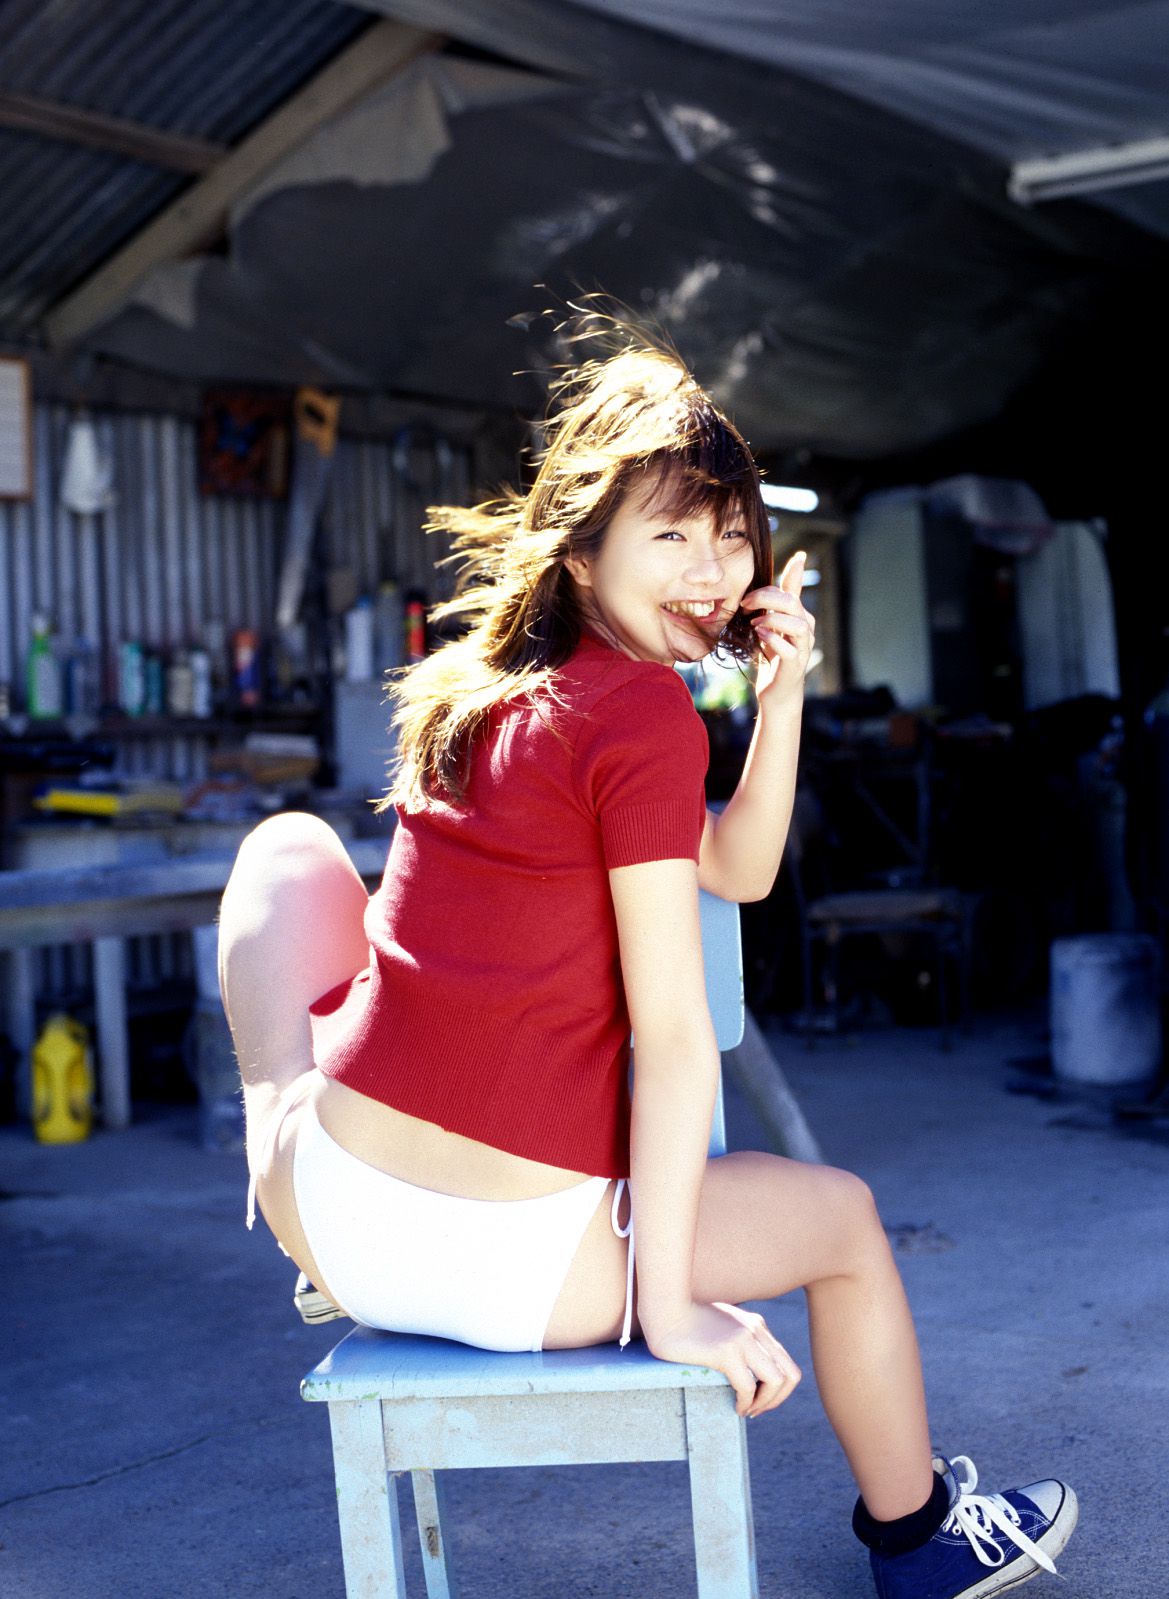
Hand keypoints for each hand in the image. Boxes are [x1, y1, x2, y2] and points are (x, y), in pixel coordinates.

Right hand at [643, 1300, 801, 1417]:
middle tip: (757, 1410)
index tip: (759, 1400)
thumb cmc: (686, 1321)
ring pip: (776, 1382)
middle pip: (790, 1375)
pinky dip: (745, 1403)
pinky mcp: (726, 1351)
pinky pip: (748, 1386)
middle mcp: (755, 1330)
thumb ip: (738, 1338)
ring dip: (765, 1404)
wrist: (664, 1311)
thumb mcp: (722, 1325)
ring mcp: (742, 1339)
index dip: (779, 1389)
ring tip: (747, 1411)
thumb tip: (745, 1366)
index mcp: (756, 1325)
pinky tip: (735, 1407)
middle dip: (777, 1400)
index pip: (786, 1364)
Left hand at [742, 551, 815, 704]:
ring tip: (755, 623)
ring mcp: (803, 647)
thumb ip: (769, 604)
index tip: (772, 577)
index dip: (783, 580)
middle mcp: (805, 628)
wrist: (777, 691)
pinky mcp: (796, 665)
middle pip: (792, 603)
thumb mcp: (769, 625)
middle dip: (767, 599)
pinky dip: (774, 640)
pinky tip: (761, 637)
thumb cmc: (773, 655)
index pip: (792, 589)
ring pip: (798, 625)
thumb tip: (758, 585)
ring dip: (773, 620)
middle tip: (746, 605)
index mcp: (799, 615)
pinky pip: (790, 649)